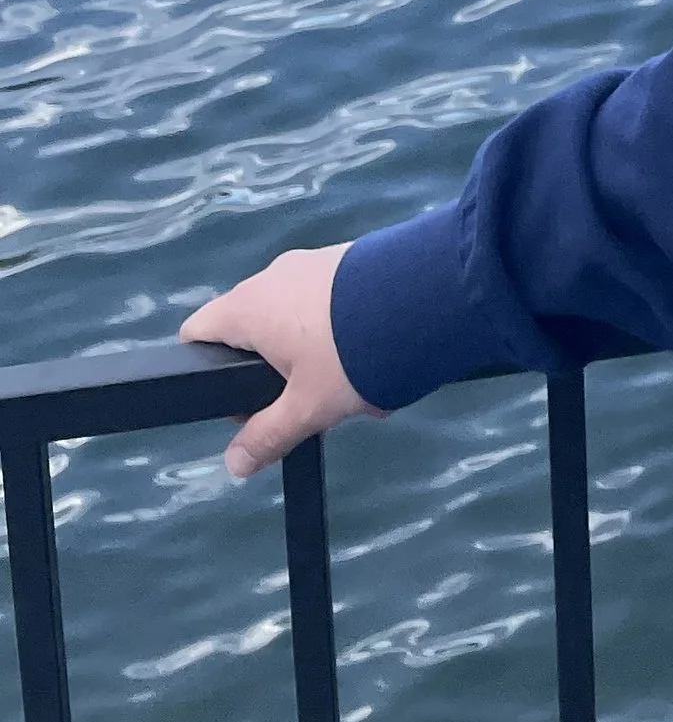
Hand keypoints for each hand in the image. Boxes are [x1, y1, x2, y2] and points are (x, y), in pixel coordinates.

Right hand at [180, 245, 381, 479]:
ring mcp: (313, 262)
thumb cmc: (351, 353)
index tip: (241, 405)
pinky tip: (377, 354)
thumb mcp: (308, 406)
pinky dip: (342, 330)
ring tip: (351, 387)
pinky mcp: (350, 257)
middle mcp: (273, 276)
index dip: (206, 374)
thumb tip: (234, 464)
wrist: (425, 294)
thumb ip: (268, 435)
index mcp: (248, 306)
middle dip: (272, 373)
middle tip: (303, 406)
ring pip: (296, 319)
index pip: (198, 333)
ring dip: (314, 356)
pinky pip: (330, 301)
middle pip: (251, 331)